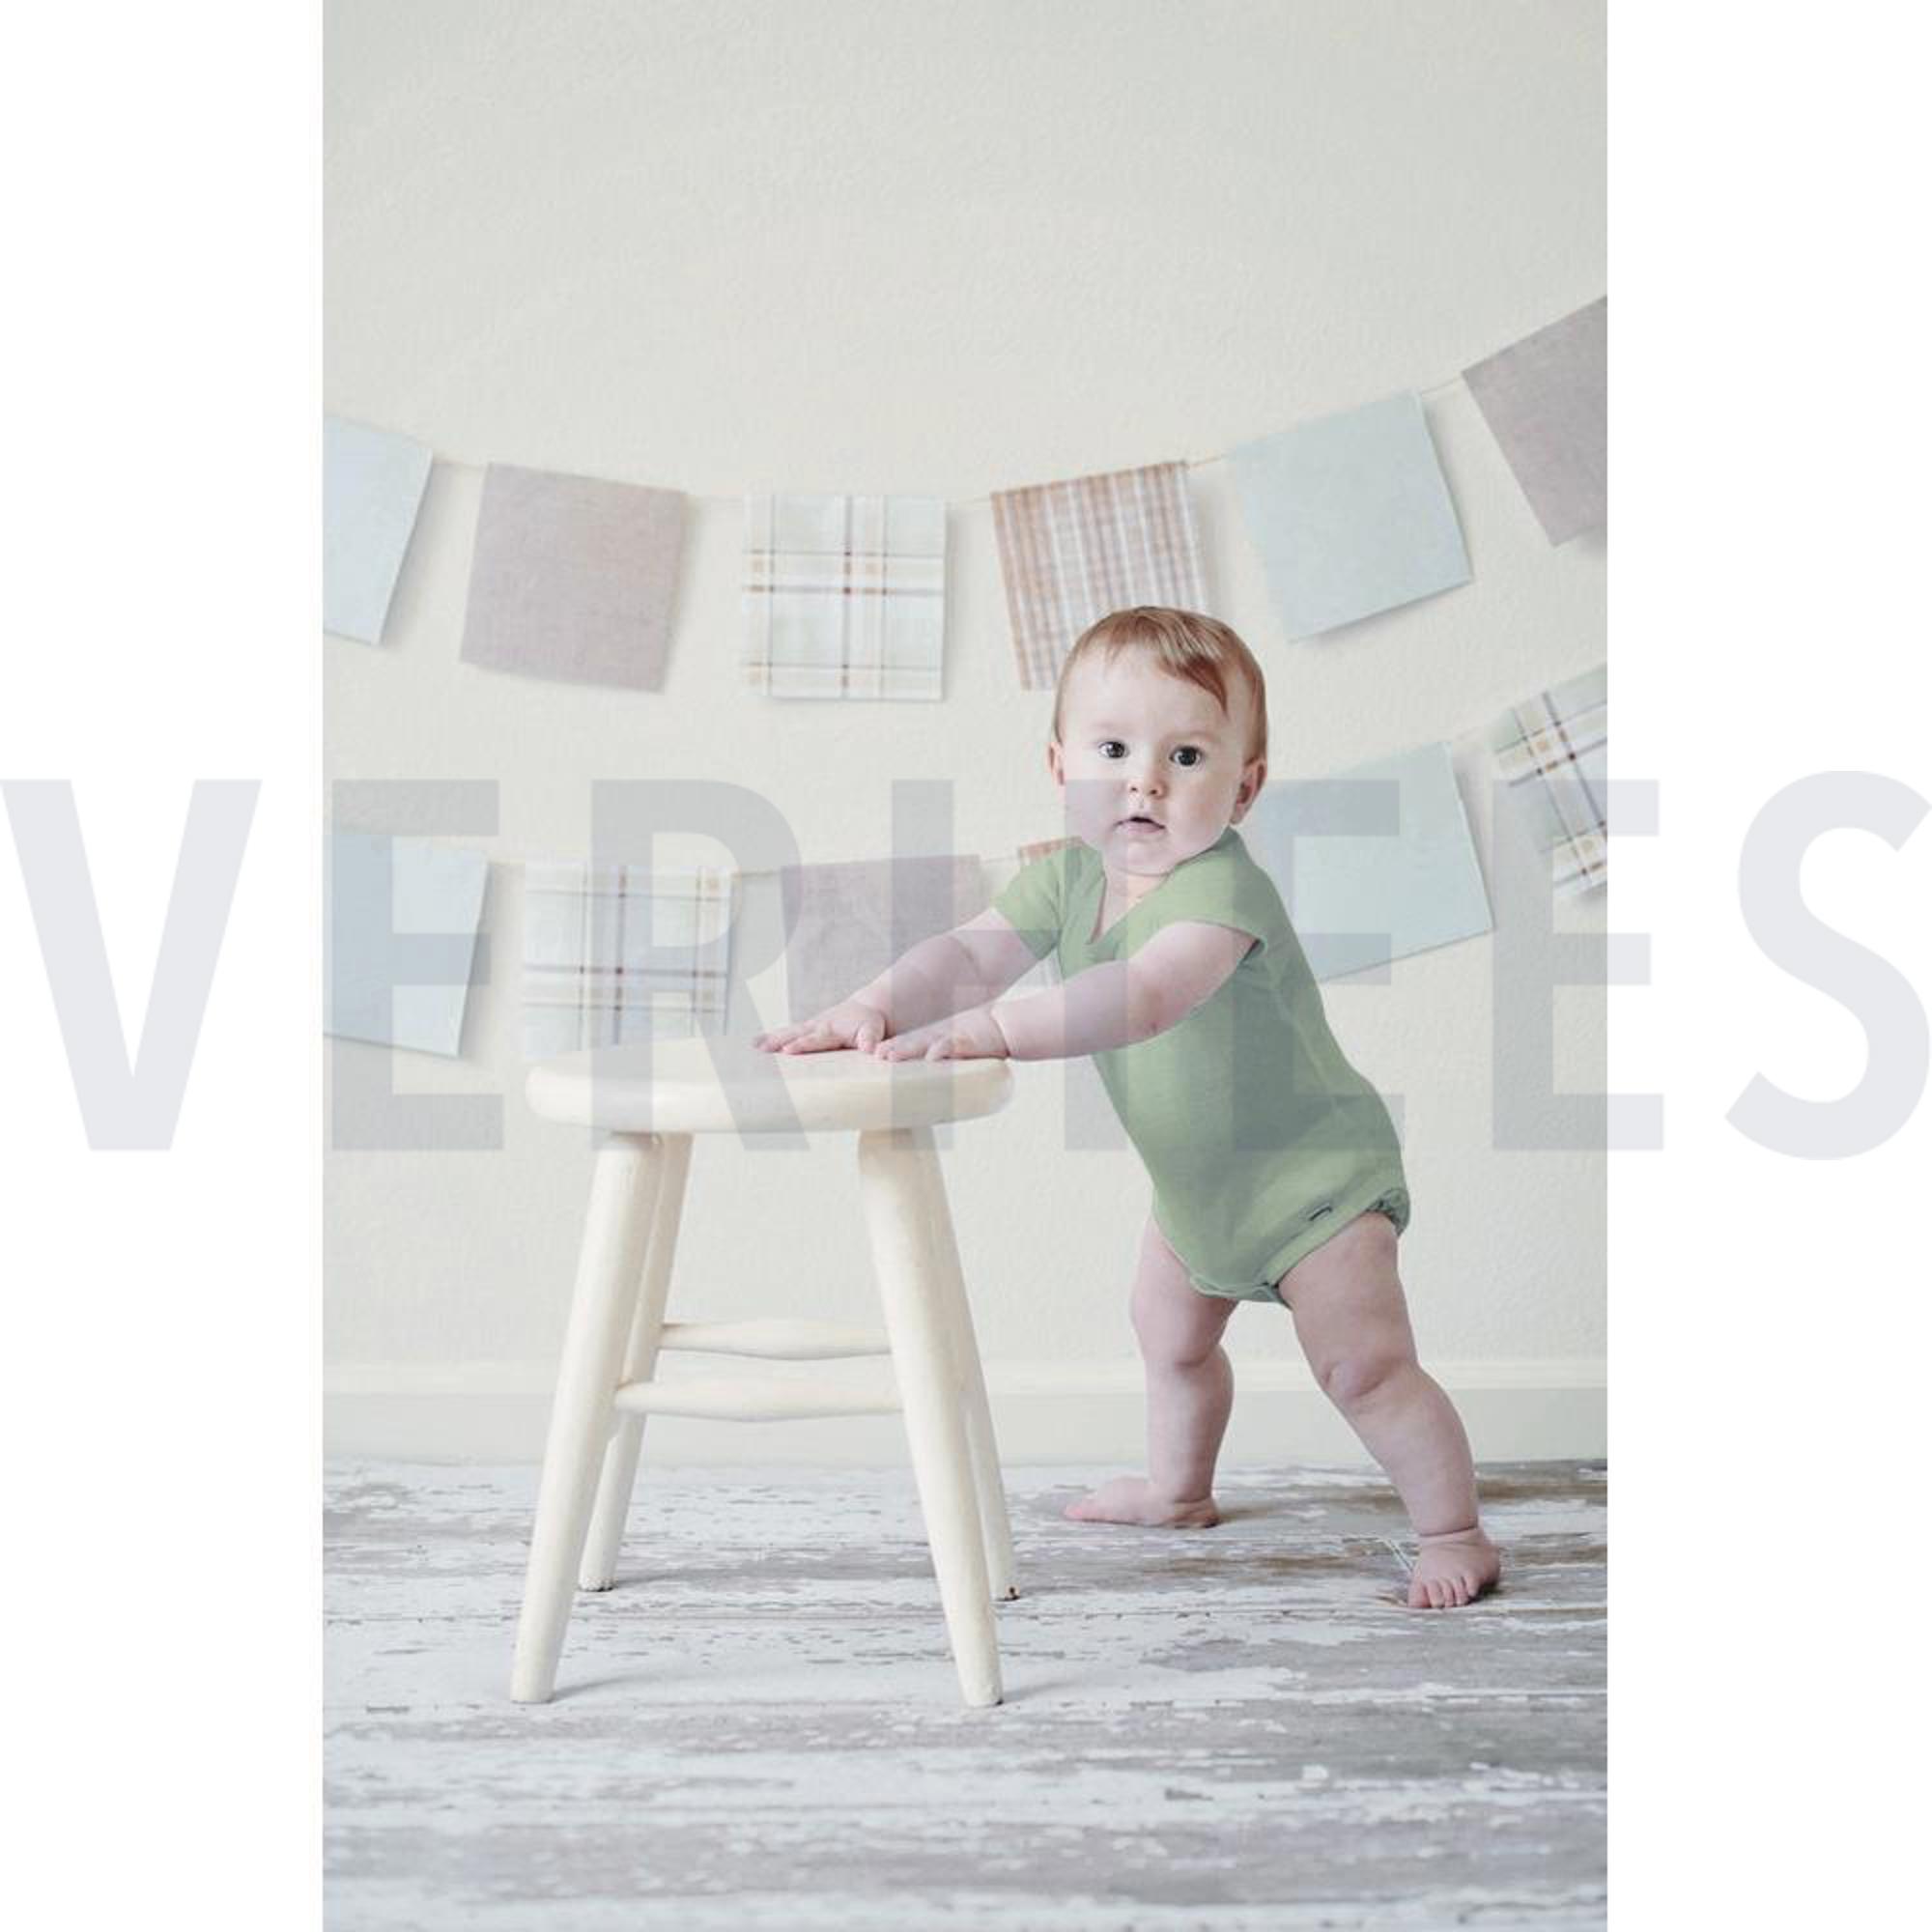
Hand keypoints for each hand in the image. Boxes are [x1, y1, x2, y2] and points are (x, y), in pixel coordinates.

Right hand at [752, 998, 888, 1053]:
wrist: (865, 1009)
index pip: (816, 1039)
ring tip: (753, 1047)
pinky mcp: (806, 1028)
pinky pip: (787, 1033)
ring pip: (788, 1032)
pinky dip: (771, 1037)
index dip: (802, 1045)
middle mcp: (818, 1026)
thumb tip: (870, 1049)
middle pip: (796, 1034)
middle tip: (761, 1049)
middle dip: (779, 1041)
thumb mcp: (873, 1030)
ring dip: (771, 1039)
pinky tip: (755, 1045)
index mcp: (833, 1029)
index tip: (788, 1050)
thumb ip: (870, 1039)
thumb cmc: (869, 1024)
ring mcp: (810, 1026)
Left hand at [870, 1004, 1010, 1062]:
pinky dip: (941, 1050)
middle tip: (875, 1055)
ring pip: (925, 1043)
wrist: (1005, 1026)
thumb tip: (930, 1068)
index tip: (875, 1055)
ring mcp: (952, 1037)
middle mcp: (940, 1037)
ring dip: (907, 1049)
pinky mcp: (966, 1040)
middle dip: (893, 1049)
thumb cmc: (981, 1039)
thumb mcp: (958, 1047)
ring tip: (890, 1056)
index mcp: (936, 1039)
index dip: (893, 1048)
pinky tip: (931, 1057)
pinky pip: (952, 1045)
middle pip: (911, 1043)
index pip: (910, 1044)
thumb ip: (944, 1057)